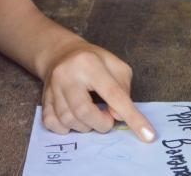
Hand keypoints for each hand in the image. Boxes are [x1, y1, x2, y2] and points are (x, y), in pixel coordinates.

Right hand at [41, 40, 155, 141]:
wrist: (60, 54)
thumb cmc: (93, 61)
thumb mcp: (116, 66)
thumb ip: (123, 89)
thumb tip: (118, 116)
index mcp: (89, 63)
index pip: (114, 94)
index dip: (132, 117)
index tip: (148, 136)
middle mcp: (67, 74)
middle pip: (84, 111)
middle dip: (102, 124)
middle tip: (108, 120)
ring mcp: (52, 87)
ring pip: (69, 120)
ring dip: (86, 126)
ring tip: (92, 117)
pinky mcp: (43, 99)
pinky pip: (52, 123)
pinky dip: (67, 128)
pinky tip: (75, 120)